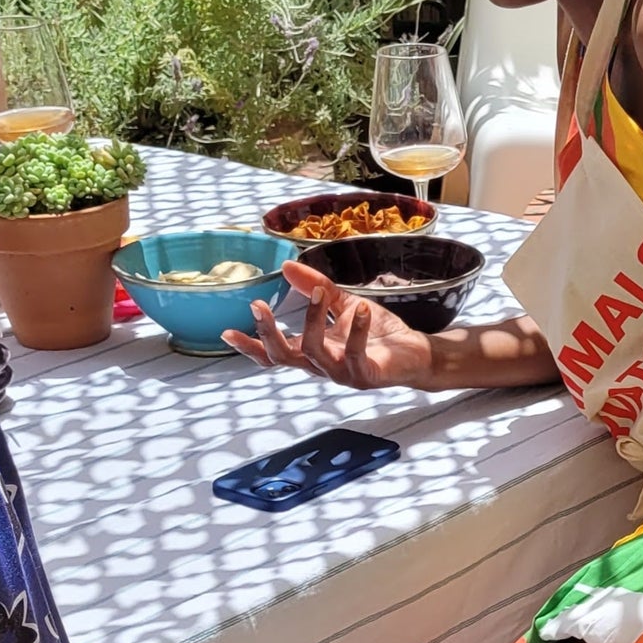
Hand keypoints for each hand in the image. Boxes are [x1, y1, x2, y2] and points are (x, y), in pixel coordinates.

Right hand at [222, 259, 436, 390]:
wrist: (415, 352)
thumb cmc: (378, 333)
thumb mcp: (343, 304)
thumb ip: (317, 289)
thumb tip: (288, 266)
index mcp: (312, 352)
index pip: (275, 354)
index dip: (251, 346)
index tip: (226, 332)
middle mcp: (322, 366)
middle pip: (284, 357)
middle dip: (268, 333)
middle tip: (258, 306)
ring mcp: (343, 373)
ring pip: (314, 352)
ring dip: (311, 319)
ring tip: (318, 293)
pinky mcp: (366, 375)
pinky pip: (354, 354)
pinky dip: (357, 329)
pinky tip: (362, 308)